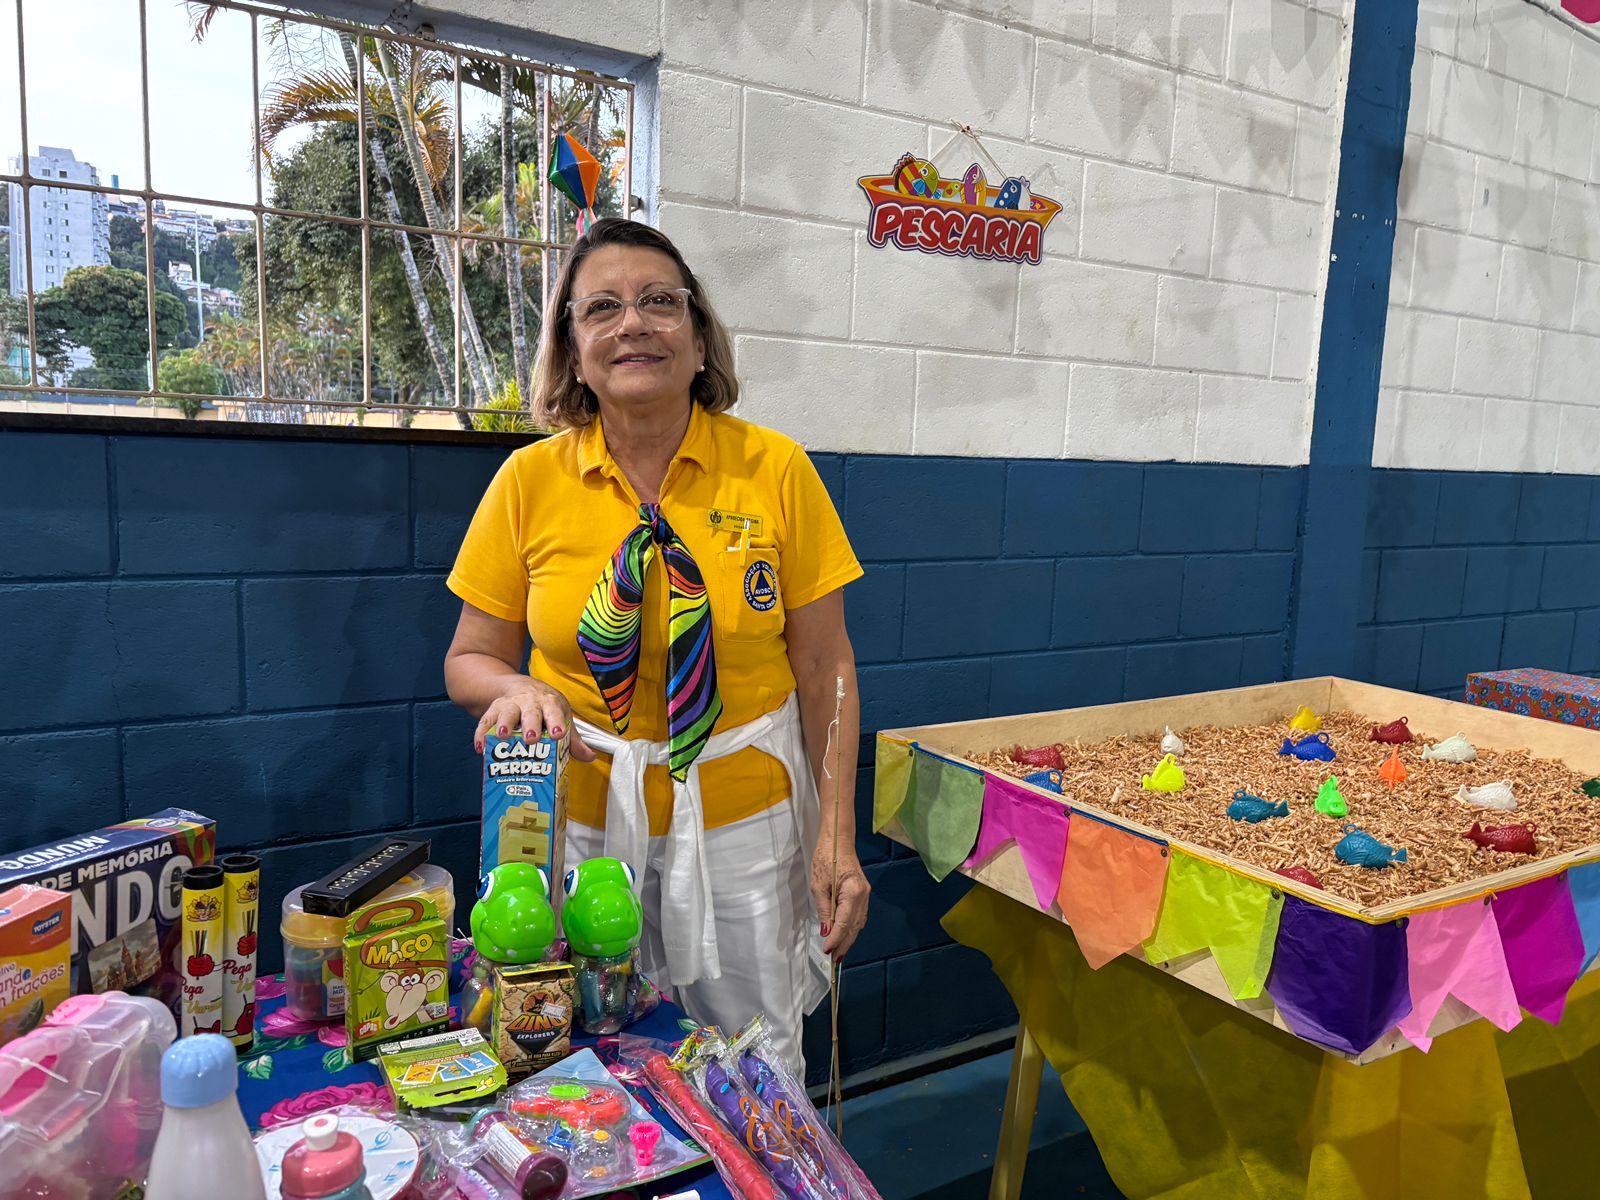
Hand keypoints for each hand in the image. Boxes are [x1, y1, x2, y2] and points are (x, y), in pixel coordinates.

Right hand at [473, 678, 595, 761]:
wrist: (520, 687)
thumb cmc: (545, 708)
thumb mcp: (561, 717)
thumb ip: (574, 740)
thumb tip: (589, 757)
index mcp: (550, 703)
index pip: (554, 712)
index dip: (556, 723)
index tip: (558, 735)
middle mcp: (530, 702)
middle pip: (530, 712)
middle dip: (530, 725)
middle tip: (531, 739)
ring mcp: (511, 704)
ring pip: (506, 712)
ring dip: (504, 724)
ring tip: (502, 737)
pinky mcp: (494, 709)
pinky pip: (485, 721)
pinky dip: (481, 733)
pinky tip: (480, 748)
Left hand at [810, 835, 869, 961]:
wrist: (838, 841)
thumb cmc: (825, 859)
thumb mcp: (818, 885)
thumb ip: (824, 910)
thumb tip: (826, 931)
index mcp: (853, 892)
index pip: (844, 922)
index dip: (836, 938)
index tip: (827, 950)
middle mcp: (863, 895)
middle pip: (854, 926)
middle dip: (844, 943)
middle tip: (834, 960)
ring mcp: (866, 895)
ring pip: (858, 923)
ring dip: (848, 938)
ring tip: (839, 953)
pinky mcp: (863, 894)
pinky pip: (859, 916)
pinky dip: (851, 928)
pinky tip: (844, 936)